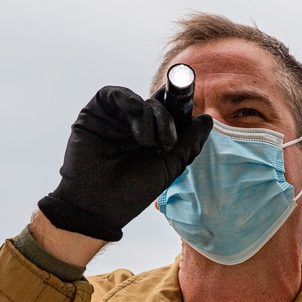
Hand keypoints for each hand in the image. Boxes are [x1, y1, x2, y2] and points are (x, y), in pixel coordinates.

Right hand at [38, 86, 212, 241]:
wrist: (98, 207)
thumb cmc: (133, 192)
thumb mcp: (169, 166)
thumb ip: (189, 143)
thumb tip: (208, 118)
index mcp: (154, 136)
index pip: (171, 112)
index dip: (181, 108)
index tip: (191, 112)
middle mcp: (134, 125)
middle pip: (157, 105)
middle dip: (167, 119)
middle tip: (167, 141)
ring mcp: (115, 119)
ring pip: (139, 100)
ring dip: (149, 115)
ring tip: (147, 141)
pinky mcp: (94, 113)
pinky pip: (111, 93)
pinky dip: (126, 98)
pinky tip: (134, 109)